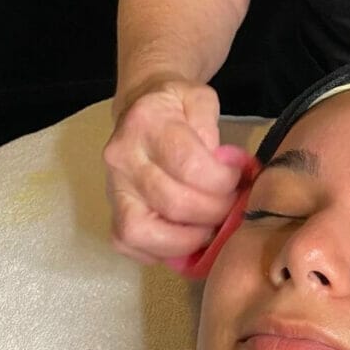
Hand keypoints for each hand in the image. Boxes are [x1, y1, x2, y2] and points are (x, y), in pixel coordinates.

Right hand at [103, 76, 243, 264]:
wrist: (140, 107)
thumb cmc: (177, 107)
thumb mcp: (199, 98)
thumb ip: (211, 125)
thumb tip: (219, 164)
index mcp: (146, 123)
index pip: (190, 166)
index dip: (223, 182)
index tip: (238, 180)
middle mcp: (122, 158)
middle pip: (174, 204)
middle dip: (215, 212)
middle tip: (232, 206)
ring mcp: (113, 189)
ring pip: (145, 233)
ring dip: (188, 239)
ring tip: (210, 226)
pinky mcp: (112, 213)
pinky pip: (131, 245)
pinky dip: (163, 250)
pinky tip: (187, 236)